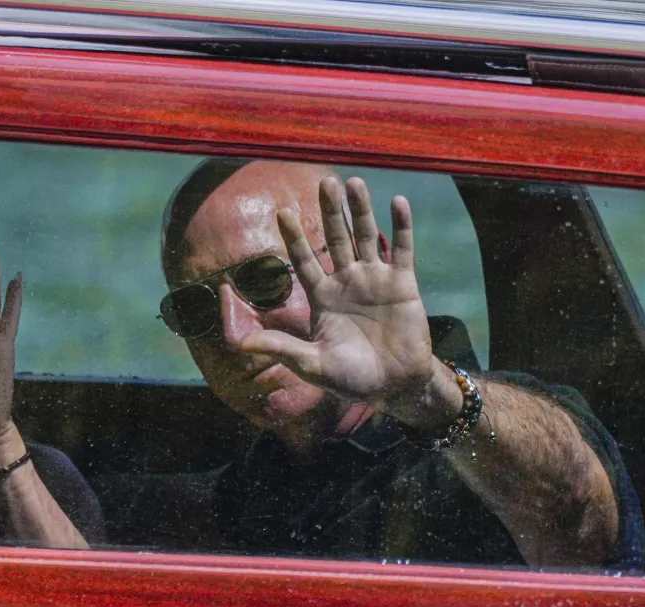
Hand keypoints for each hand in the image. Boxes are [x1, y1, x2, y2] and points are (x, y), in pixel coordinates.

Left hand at [240, 176, 436, 407]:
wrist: (394, 386)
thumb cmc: (351, 379)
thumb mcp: (313, 364)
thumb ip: (282, 349)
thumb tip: (241, 346)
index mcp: (322, 297)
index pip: (304, 260)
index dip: (295, 237)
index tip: (284, 211)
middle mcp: (346, 282)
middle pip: (335, 239)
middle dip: (330, 211)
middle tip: (324, 182)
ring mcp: (375, 279)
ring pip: (366, 236)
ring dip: (361, 210)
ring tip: (353, 182)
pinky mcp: (403, 284)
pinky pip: (402, 249)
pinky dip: (401, 226)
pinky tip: (397, 201)